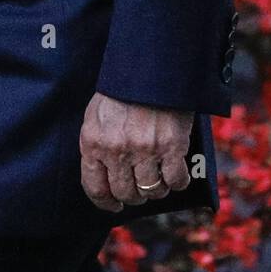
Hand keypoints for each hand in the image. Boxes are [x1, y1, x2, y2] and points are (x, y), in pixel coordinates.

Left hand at [79, 91, 193, 211]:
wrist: (152, 66)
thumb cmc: (123, 91)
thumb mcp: (98, 115)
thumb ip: (98, 145)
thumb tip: (105, 177)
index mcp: (92, 141)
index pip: (95, 187)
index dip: (106, 202)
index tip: (114, 205)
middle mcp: (116, 149)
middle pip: (126, 193)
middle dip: (135, 194)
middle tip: (141, 186)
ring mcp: (144, 150)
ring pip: (151, 190)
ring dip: (157, 188)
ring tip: (159, 175)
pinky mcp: (171, 147)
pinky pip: (175, 181)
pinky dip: (178, 181)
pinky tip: (177, 172)